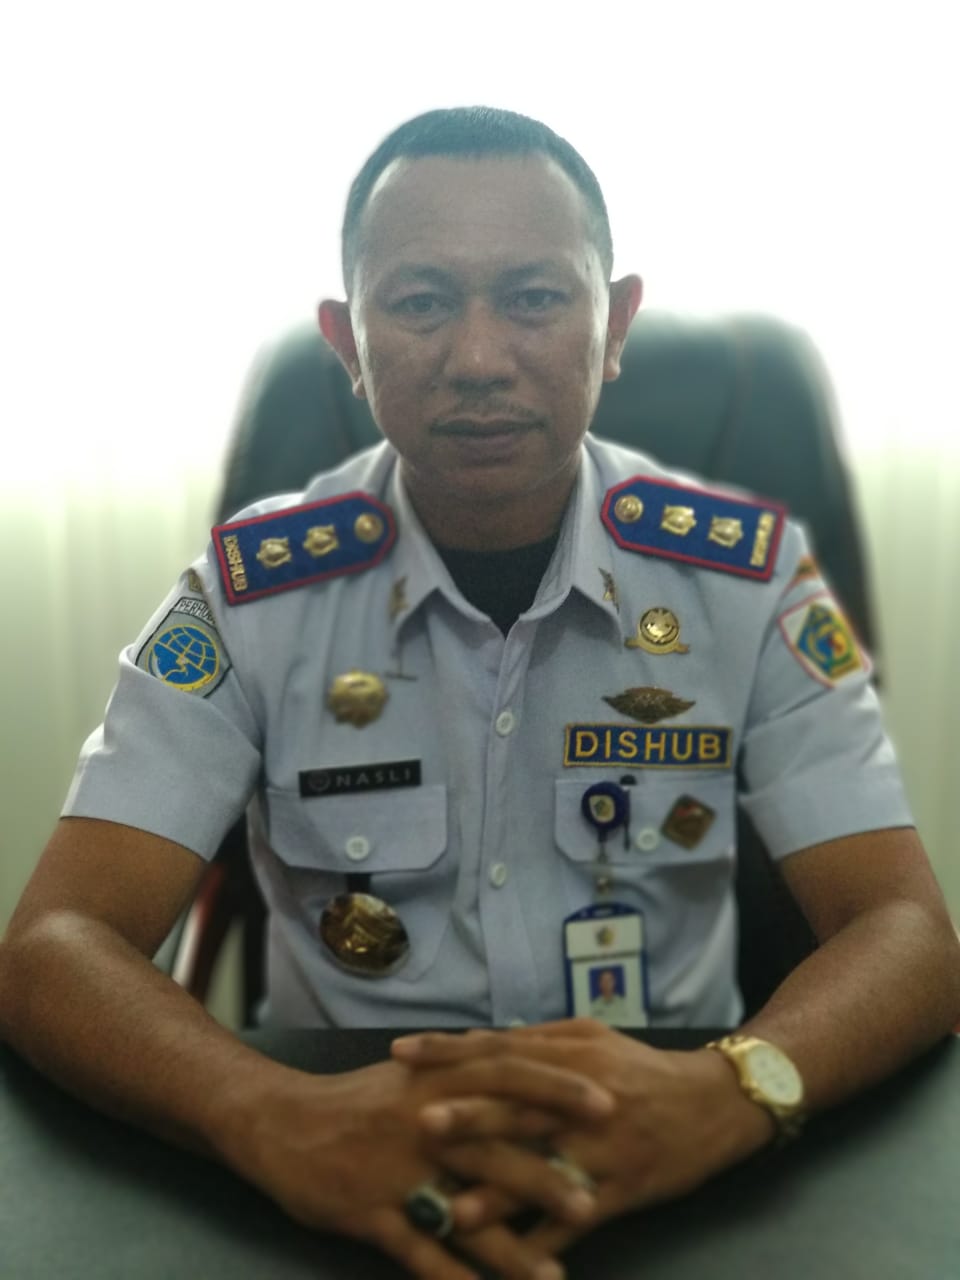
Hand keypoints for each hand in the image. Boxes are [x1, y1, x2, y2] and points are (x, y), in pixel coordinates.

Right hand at [216, 1052, 614, 1279]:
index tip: (610, 1100)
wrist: (282, 1123)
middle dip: (548, 1172)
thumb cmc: (357, 1100)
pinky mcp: (372, 1213)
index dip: (559, 1089)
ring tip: (553, 1276)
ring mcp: (398, 1171)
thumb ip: (463, 1068)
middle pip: (496, 1147)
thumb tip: (515, 1051)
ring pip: (462, 1211)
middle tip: (599, 1195)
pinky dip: (451, 1279)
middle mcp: (423, 1122)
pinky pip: (418, 1252)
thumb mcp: (412, 1073)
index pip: (510, 1076)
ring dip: (510, 1246)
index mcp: (438, 1080)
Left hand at [394, 1019, 774, 1253]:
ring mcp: (602, 1147)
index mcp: (570, 1053)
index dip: (450, 1051)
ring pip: (543, 1170)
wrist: (713, 1104)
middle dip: (468, 1116)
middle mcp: (581, 1097)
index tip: (401, 1053)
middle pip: (518, 1106)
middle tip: (417, 1122)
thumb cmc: (642, 1069)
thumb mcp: (593, 1038)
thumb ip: (539, 1040)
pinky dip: (545, 1239)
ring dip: (496, 1191)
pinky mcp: (623, 1189)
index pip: (499, 1048)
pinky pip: (579, 1217)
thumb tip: (482, 1039)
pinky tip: (514, 1260)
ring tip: (451, 1209)